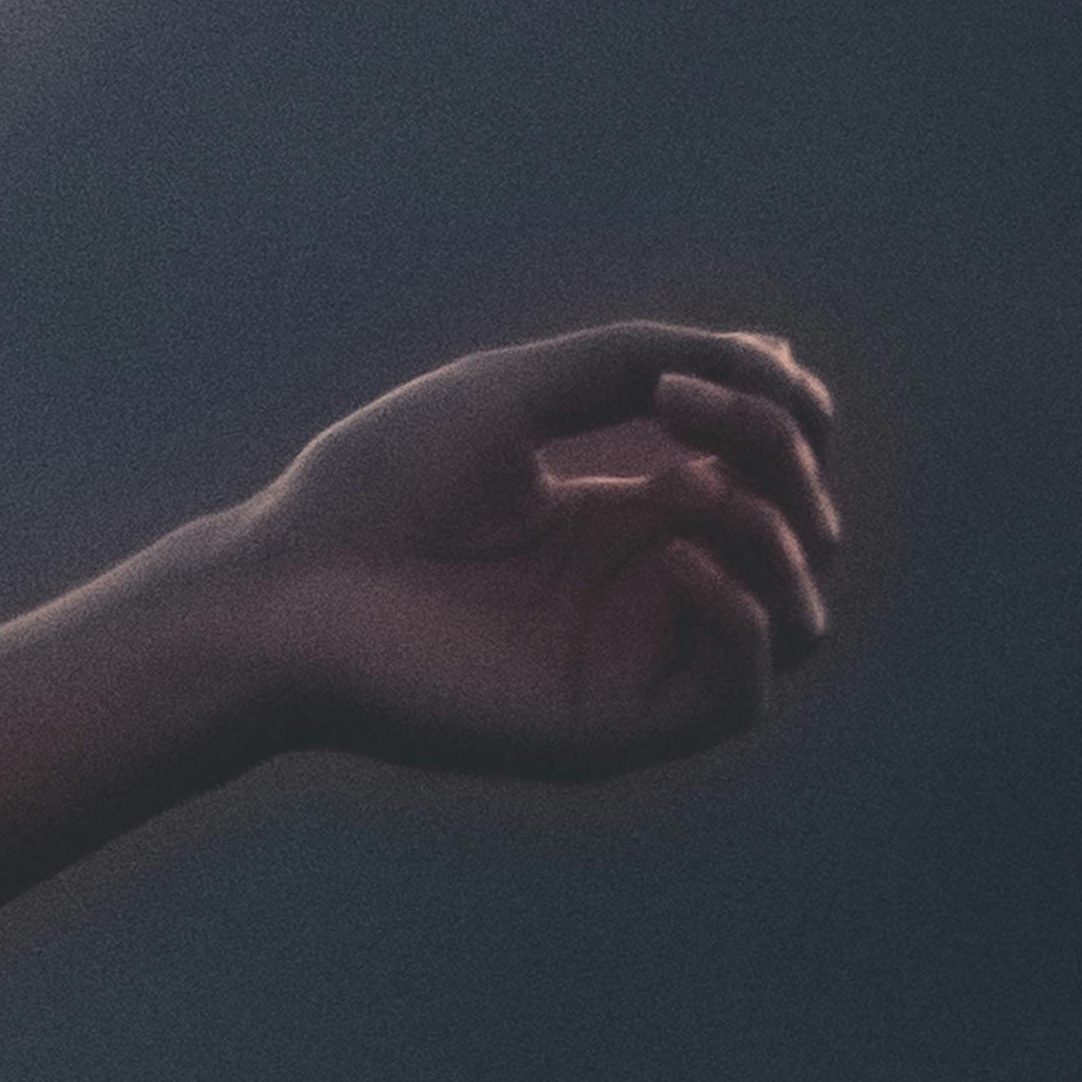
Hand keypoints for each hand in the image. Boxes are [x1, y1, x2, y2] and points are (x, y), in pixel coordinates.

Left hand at [218, 319, 845, 781]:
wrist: (281, 587)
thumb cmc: (373, 488)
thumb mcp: (517, 392)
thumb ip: (642, 359)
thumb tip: (778, 352)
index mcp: (624, 520)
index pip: (768, 475)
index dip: (771, 416)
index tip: (684, 378)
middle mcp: (642, 593)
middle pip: (800, 536)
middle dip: (780, 457)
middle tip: (684, 411)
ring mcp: (632, 664)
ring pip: (797, 619)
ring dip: (777, 535)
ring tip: (688, 486)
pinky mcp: (610, 729)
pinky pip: (741, 695)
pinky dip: (742, 620)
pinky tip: (674, 559)